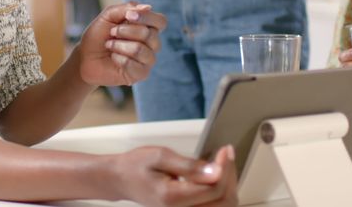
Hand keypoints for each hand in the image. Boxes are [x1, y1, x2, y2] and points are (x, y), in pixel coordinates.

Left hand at [77, 2, 166, 86]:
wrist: (85, 56)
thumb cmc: (99, 35)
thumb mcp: (109, 15)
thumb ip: (127, 8)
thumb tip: (148, 7)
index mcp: (148, 27)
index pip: (160, 21)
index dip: (147, 17)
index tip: (128, 16)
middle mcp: (152, 43)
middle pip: (149, 34)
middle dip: (125, 31)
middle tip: (112, 33)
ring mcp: (148, 60)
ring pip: (139, 49)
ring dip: (119, 45)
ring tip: (110, 45)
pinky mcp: (140, 74)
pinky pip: (132, 64)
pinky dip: (118, 58)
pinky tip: (113, 58)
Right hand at [111, 145, 236, 206]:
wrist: (121, 179)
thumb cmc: (135, 166)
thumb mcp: (160, 156)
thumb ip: (189, 165)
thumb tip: (215, 171)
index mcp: (173, 198)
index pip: (213, 189)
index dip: (225, 168)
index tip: (224, 150)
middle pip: (223, 202)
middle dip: (230, 177)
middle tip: (226, 156)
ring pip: (222, 206)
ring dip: (228, 185)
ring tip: (223, 164)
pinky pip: (213, 206)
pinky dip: (221, 191)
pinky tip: (216, 176)